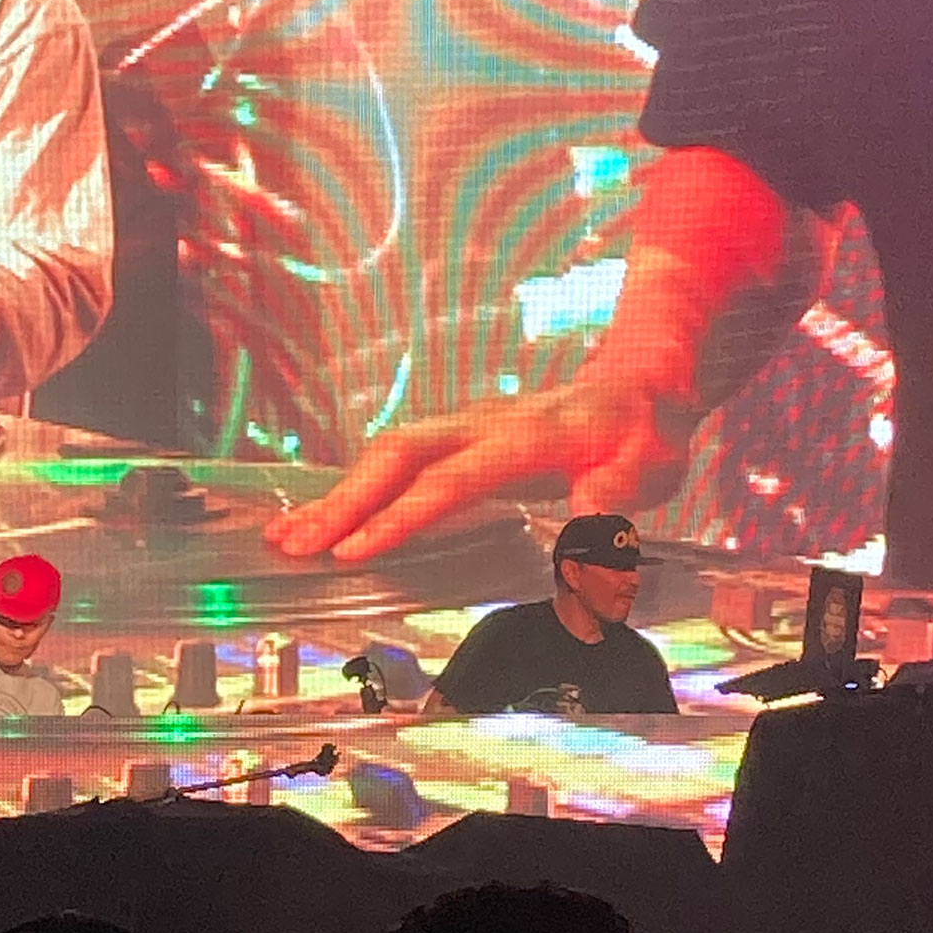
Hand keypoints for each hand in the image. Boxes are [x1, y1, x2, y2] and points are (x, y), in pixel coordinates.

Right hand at [265, 377, 694, 563]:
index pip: (448, 480)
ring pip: (383, 454)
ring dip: (334, 496)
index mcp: (524, 437)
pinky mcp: (453, 437)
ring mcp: (462, 426)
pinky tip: (319, 516)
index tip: (353, 553)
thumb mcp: (648, 467)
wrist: (642, 380)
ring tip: (284, 537)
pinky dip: (350, 488)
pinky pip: (392, 459)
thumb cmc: (645, 431)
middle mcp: (480, 424)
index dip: (399, 517)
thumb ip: (611, 499)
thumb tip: (585, 539)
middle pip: (395, 456)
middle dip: (341, 503)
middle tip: (294, 547)